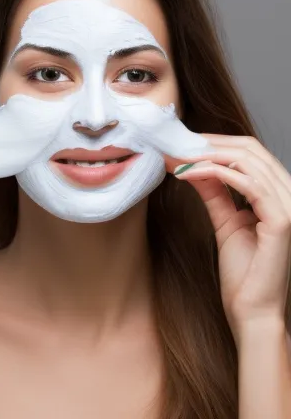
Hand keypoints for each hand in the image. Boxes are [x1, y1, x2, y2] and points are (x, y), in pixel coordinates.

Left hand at [167, 134, 290, 339]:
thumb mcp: (224, 221)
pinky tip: (190, 173)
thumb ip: (215, 191)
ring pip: (249, 161)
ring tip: (178, 157)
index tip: (183, 143)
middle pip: (251, 150)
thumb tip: (196, 164)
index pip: (250, 153)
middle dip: (209, 144)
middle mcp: (289, 195)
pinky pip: (249, 185)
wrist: (252, 311)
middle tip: (176, 145)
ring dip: (207, 155)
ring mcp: (290, 207)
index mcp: (278, 194)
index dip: (215, 143)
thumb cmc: (243, 272)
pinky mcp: (283, 221)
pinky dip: (216, 173)